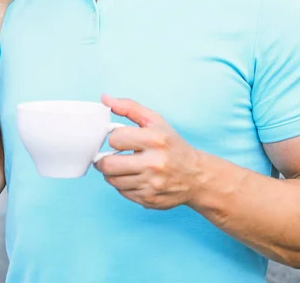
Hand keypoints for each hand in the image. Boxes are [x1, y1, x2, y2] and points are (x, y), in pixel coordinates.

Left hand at [94, 94, 202, 209]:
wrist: (195, 175)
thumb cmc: (171, 144)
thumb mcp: (155, 121)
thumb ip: (129, 107)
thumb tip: (105, 99)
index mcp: (155, 139)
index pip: (115, 138)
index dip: (114, 138)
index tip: (120, 140)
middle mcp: (154, 163)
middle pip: (109, 164)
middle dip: (104, 160)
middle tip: (109, 157)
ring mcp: (151, 184)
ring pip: (113, 180)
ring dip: (112, 173)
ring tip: (121, 166)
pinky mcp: (149, 200)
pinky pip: (122, 192)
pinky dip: (123, 185)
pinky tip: (132, 177)